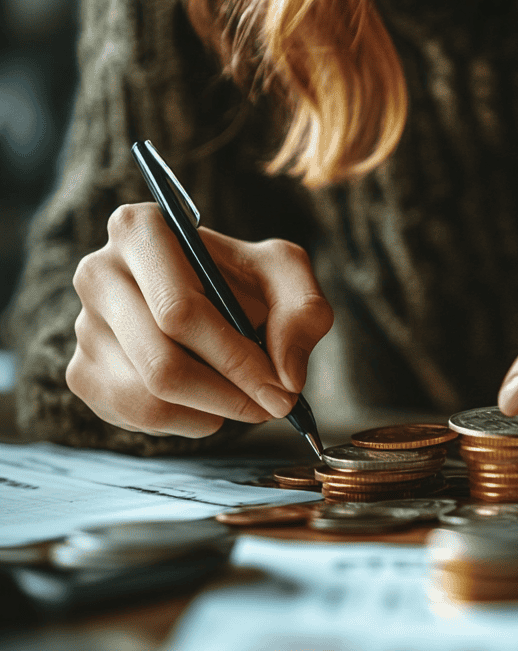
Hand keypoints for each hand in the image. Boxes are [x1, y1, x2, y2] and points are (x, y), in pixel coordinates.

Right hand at [66, 203, 333, 437]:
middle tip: (275, 406)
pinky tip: (213, 402)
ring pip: (149, 396)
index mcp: (139, 229)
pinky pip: (135, 416)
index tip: (282, 389)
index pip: (179, 311)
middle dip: (230, 394)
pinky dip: (188, 421)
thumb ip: (303, 312)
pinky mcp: (82, 371)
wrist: (211, 296)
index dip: (235, 359)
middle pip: (162, 362)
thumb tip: (286, 375)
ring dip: (213, 412)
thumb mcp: (287, 274)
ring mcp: (83, 324)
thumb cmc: (247, 279)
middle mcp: (98, 272)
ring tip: (249, 400)